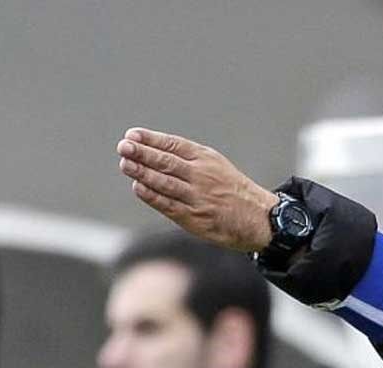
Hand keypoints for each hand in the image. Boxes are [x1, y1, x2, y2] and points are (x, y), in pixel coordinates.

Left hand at [116, 128, 277, 252]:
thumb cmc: (232, 190)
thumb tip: (151, 151)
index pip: (174, 145)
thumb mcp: (216, 165)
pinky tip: (138, 187)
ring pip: (165, 182)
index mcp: (207, 159)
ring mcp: (198, 197)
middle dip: (143, 153)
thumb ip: (188, 159)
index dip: (152, 139)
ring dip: (142, 172)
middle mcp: (202, 176)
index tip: (132, 135)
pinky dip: (151, 195)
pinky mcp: (194, 217)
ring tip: (125, 163)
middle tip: (124, 146)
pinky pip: (168, 204)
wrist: (259, 218)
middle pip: (167, 162)